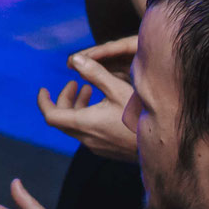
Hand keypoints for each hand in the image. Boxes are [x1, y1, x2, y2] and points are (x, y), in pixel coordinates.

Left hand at [39, 36, 139, 162]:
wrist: (164, 146)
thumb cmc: (141, 116)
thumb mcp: (118, 89)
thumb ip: (95, 73)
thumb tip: (75, 59)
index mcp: (84, 123)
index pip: (50, 115)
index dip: (44, 101)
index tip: (44, 89)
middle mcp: (86, 138)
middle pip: (62, 120)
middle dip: (64, 99)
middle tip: (75, 83)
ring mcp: (97, 146)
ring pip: (76, 126)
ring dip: (77, 107)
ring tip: (89, 89)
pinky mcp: (107, 150)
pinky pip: (88, 133)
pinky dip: (87, 116)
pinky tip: (103, 105)